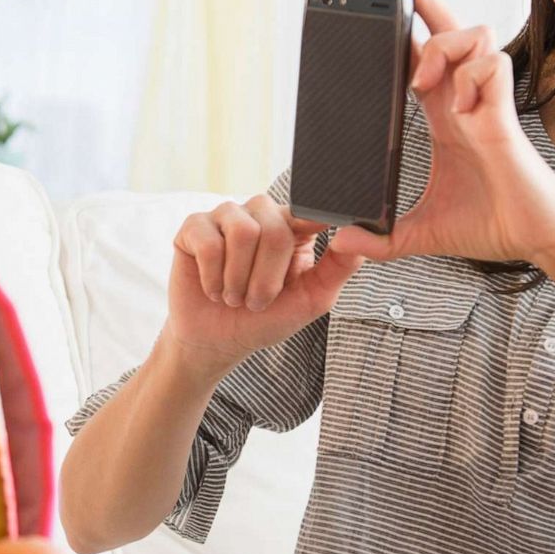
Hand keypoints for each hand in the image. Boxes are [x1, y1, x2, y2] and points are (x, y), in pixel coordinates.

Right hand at [166, 195, 362, 374]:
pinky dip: (213, 278)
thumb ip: (338, 268)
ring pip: (242, 232)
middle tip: (256, 301)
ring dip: (238, 279)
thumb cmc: (265, 319)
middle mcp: (259, 213)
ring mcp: (225, 216)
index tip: (318, 229)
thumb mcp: (312, 299)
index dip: (314, 218)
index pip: (307, 211)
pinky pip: (209, 243)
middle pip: (273, 229)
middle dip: (266, 278)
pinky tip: (212, 288)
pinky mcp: (193, 227)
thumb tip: (361, 239)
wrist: (217, 342)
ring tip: (234, 296)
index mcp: (291, 225)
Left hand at [328, 0, 554, 270]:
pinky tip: (460, 107)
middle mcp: (464, 99)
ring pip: (472, 34)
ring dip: (441, 47)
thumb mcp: (422, 232)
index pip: (418, 55)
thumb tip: (342, 244)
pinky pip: (494, 67)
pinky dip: (472, 76)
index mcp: (443, 114)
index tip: (368, 18)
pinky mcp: (505, 117)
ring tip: (422, 84)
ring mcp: (486, 104)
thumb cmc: (491, 223)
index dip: (397, 30)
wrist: (535, 239)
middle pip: (445, 26)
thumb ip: (383, 238)